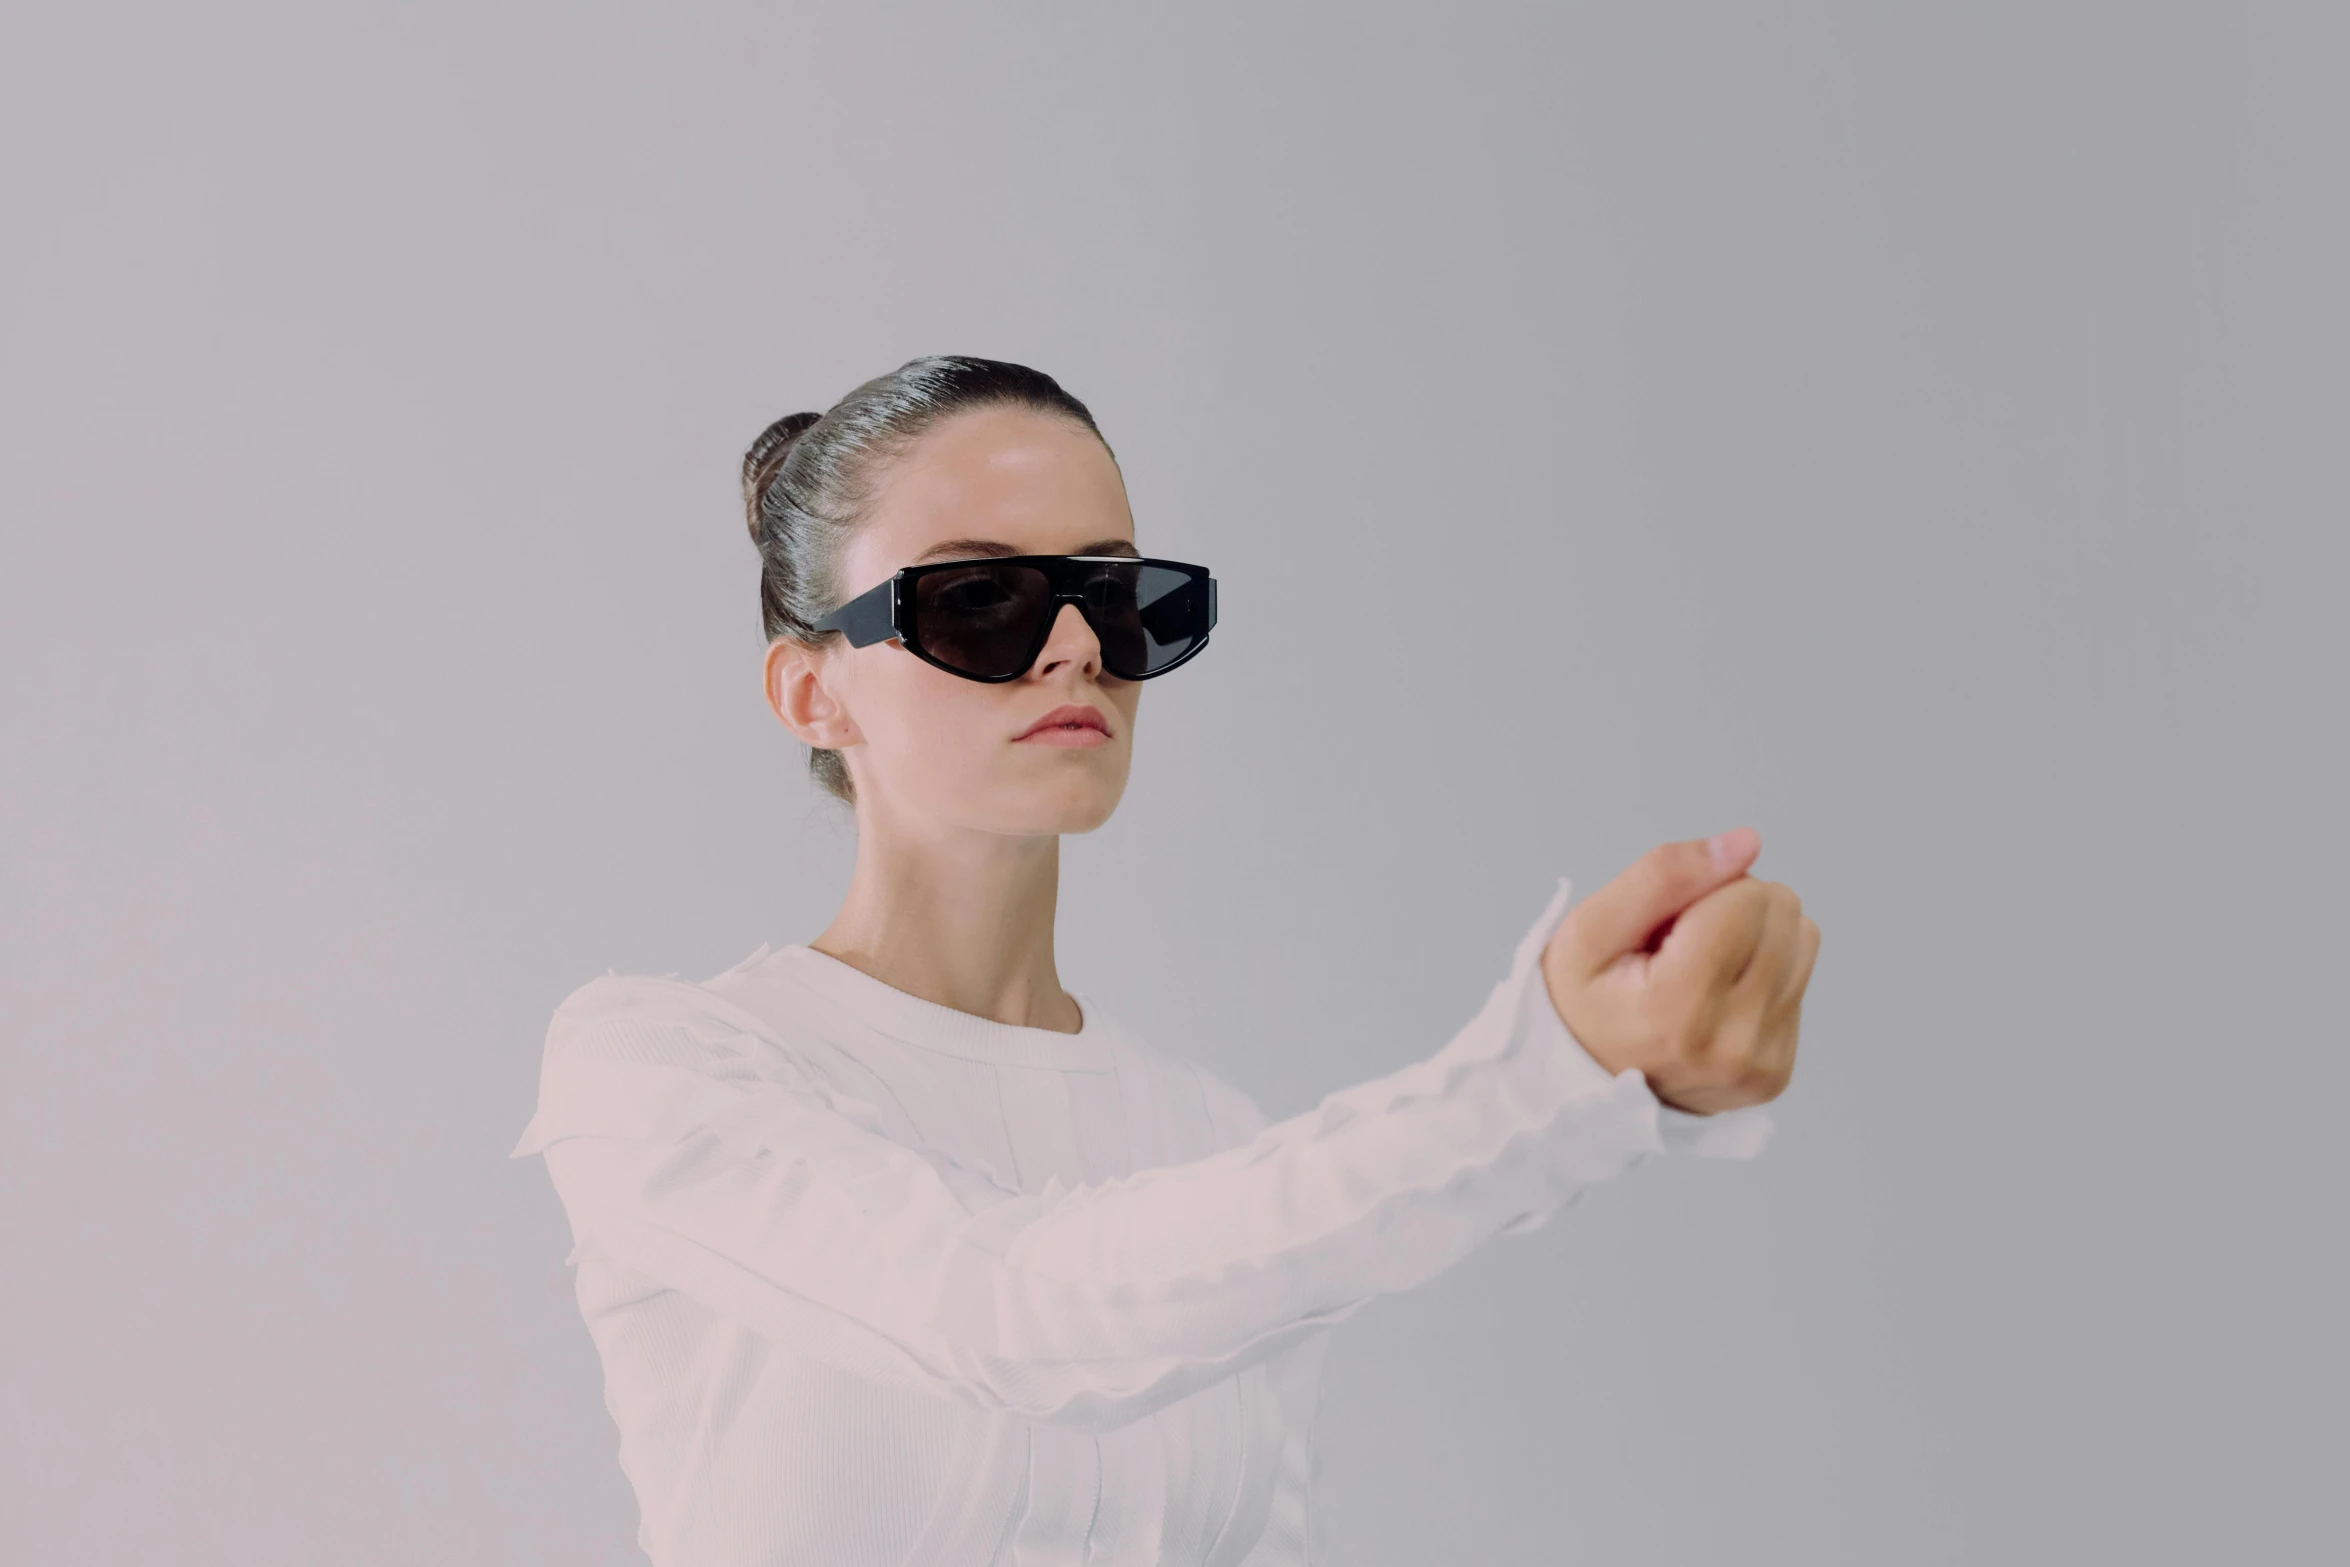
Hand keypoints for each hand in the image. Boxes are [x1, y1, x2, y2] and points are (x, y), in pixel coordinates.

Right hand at [1539, 827, 1818, 1115]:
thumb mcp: (1589, 928)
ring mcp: (1760, 1064)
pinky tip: (1713, 998)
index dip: (1701, 892)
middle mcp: (1729, 1045)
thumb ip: (1663, 874)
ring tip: (1698, 971)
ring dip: (1753, 939)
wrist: (1580, 1087)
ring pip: (1802, 940)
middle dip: (1731, 909)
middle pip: (1782, 913)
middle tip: (1678, 949)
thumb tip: (1747, 842)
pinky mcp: (1778, 1072)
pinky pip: (1800, 981)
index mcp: (1676, 1009)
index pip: (1745, 897)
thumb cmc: (1581, 1002)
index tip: (1661, 931)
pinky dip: (1760, 976)